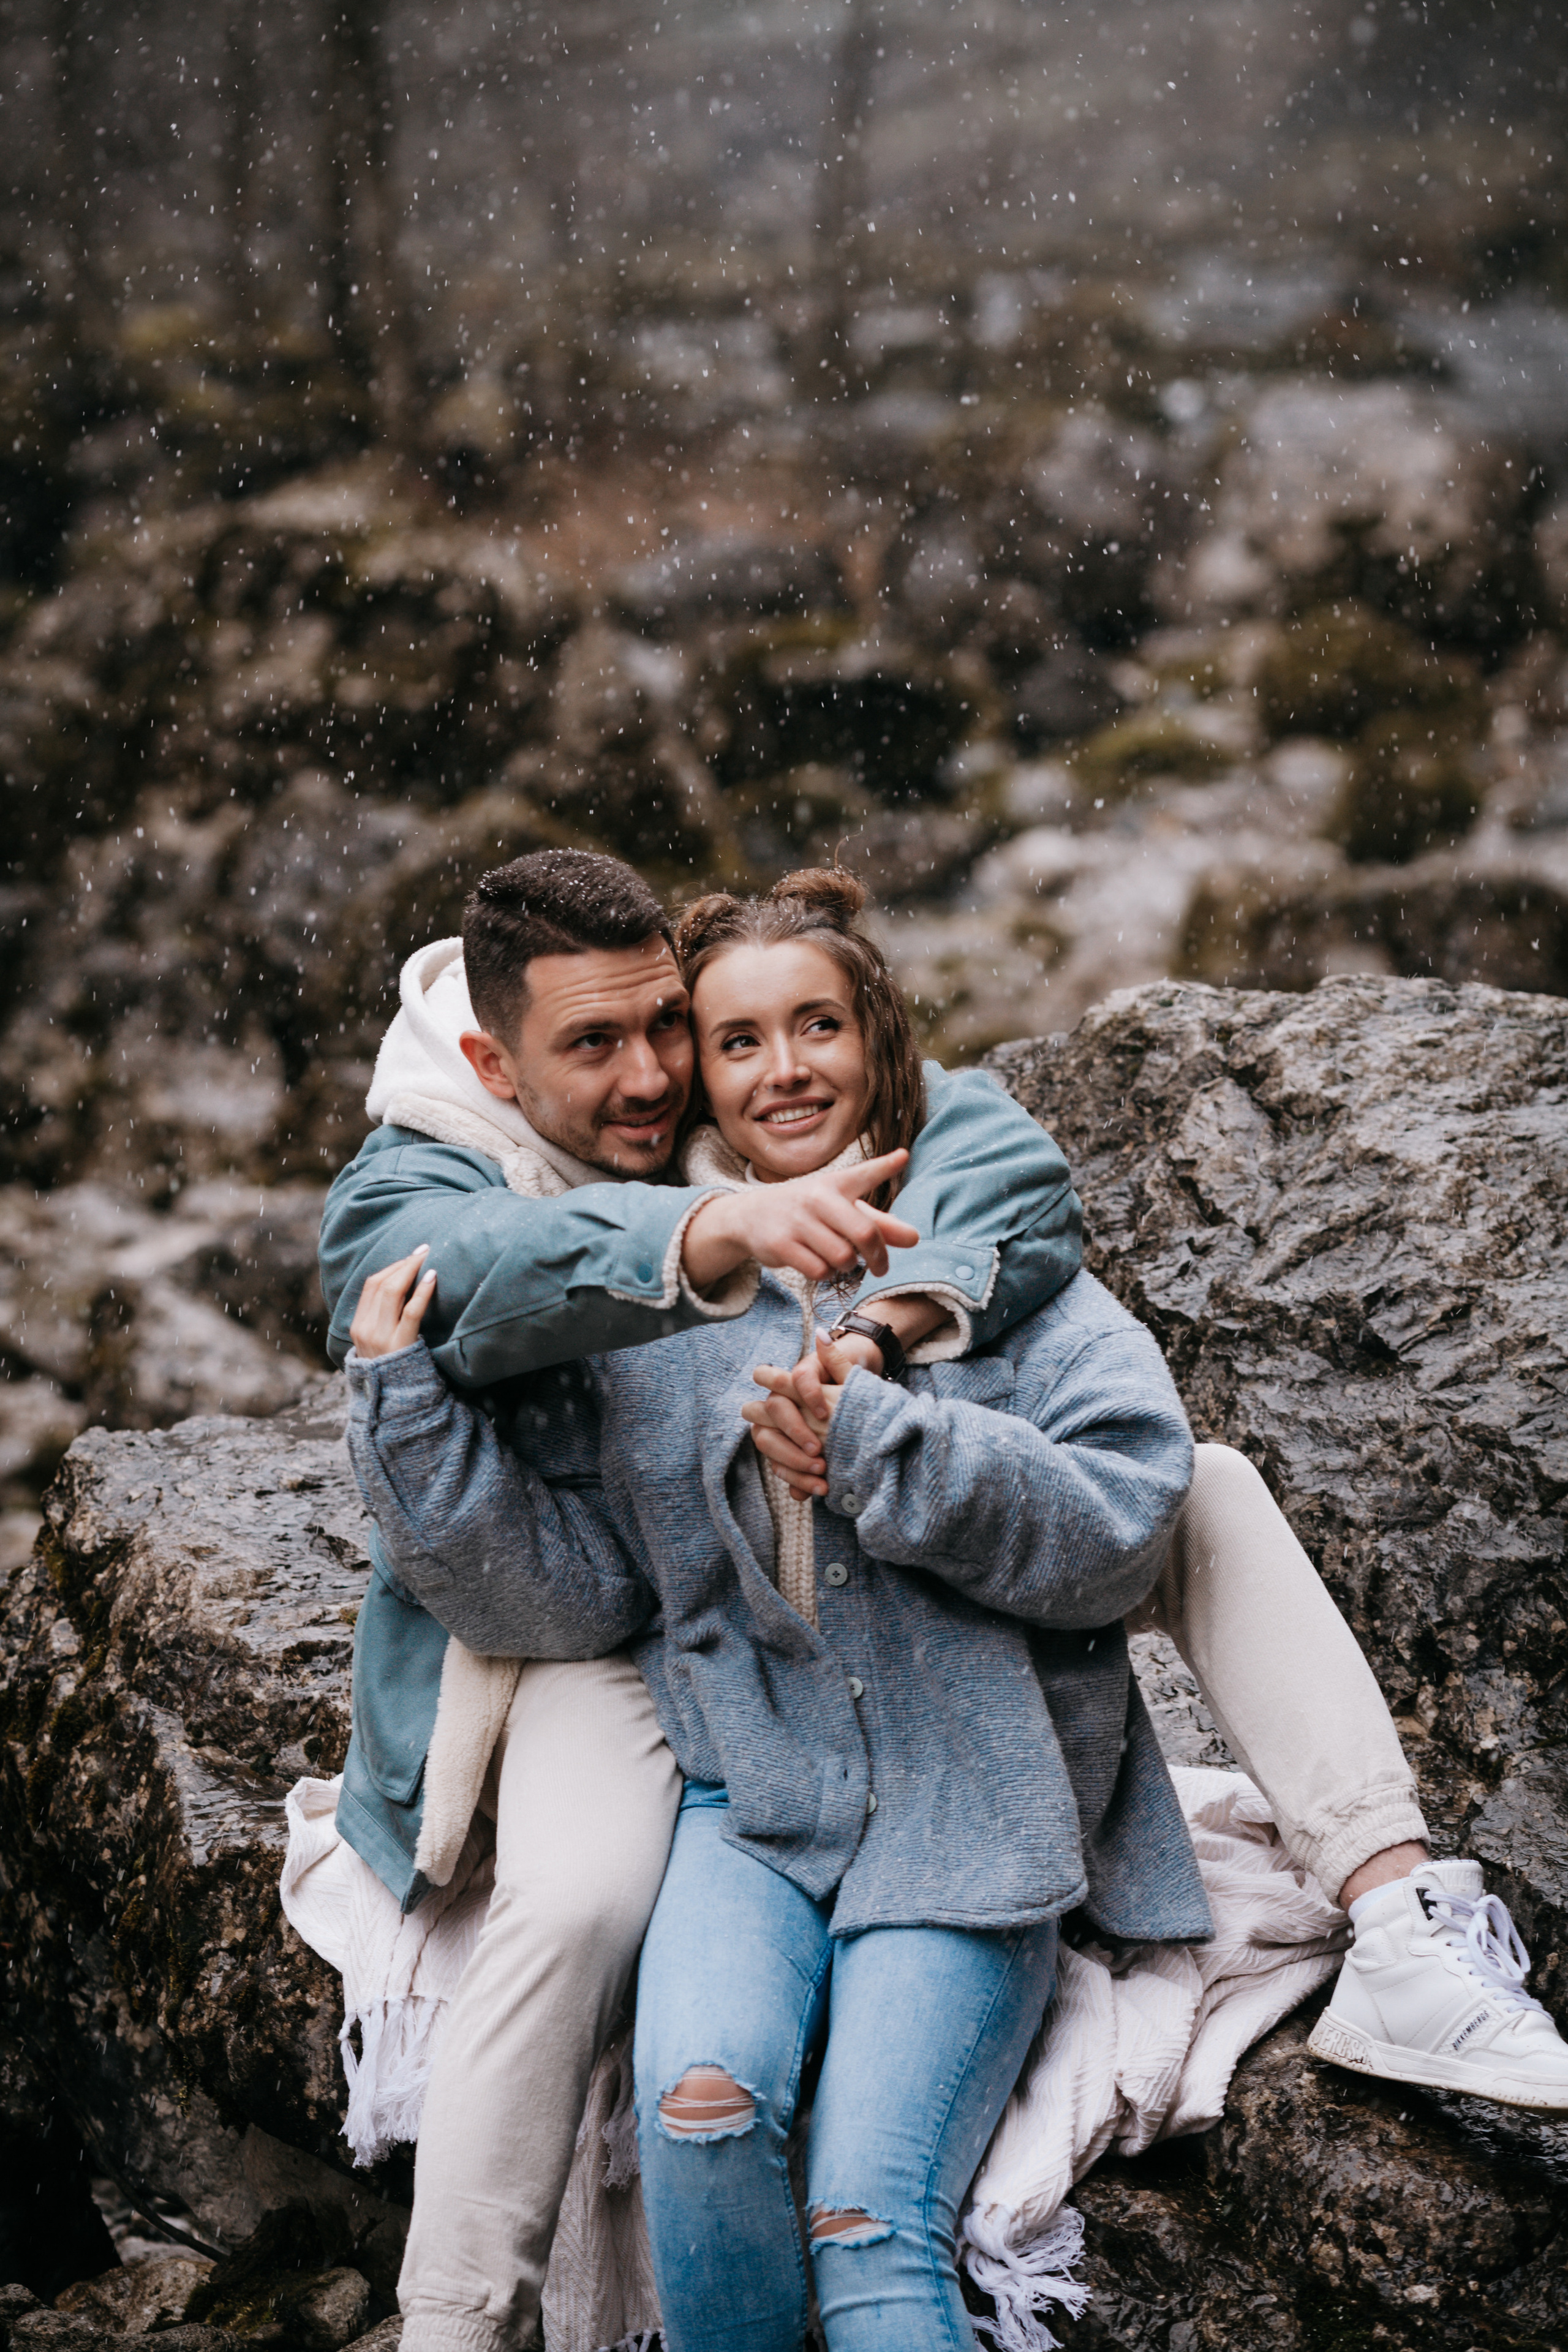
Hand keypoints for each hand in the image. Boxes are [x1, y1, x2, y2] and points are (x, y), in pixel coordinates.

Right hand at [349, 1247, 437, 1358]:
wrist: (394, 1402)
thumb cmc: (392, 1369)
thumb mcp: (376, 1344)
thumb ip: (380, 1320)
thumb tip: (400, 1289)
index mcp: (357, 1326)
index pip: (371, 1285)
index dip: (391, 1266)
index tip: (409, 1256)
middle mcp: (365, 1329)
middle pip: (381, 1283)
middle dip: (403, 1263)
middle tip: (423, 1249)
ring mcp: (381, 1337)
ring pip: (393, 1292)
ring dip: (412, 1270)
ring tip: (429, 1257)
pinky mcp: (400, 1344)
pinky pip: (411, 1311)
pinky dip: (422, 1291)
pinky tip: (433, 1277)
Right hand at [682, 1152, 917, 1291]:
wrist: (751, 1216)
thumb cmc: (809, 1212)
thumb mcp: (841, 1210)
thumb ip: (880, 1224)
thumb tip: (916, 1238)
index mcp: (836, 1184)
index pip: (864, 1174)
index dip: (885, 1166)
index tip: (903, 1157)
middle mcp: (818, 1197)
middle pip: (865, 1233)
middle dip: (879, 1257)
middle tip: (881, 1267)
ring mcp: (798, 1220)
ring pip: (843, 1258)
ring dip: (846, 1266)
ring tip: (839, 1259)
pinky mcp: (781, 1243)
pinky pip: (819, 1270)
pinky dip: (824, 1273)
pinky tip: (818, 1263)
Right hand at [742, 1349, 856, 1500]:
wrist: (868, 1419)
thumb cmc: (856, 1391)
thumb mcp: (851, 1377)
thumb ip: (835, 1359)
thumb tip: (821, 1335)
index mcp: (788, 1382)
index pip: (767, 1375)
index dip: (794, 1395)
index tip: (826, 1413)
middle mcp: (776, 1406)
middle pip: (759, 1413)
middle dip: (790, 1429)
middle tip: (818, 1447)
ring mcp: (779, 1433)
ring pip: (766, 1444)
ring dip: (792, 1460)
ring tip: (823, 1471)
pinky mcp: (789, 1459)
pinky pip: (782, 1471)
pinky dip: (799, 1481)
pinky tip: (821, 1488)